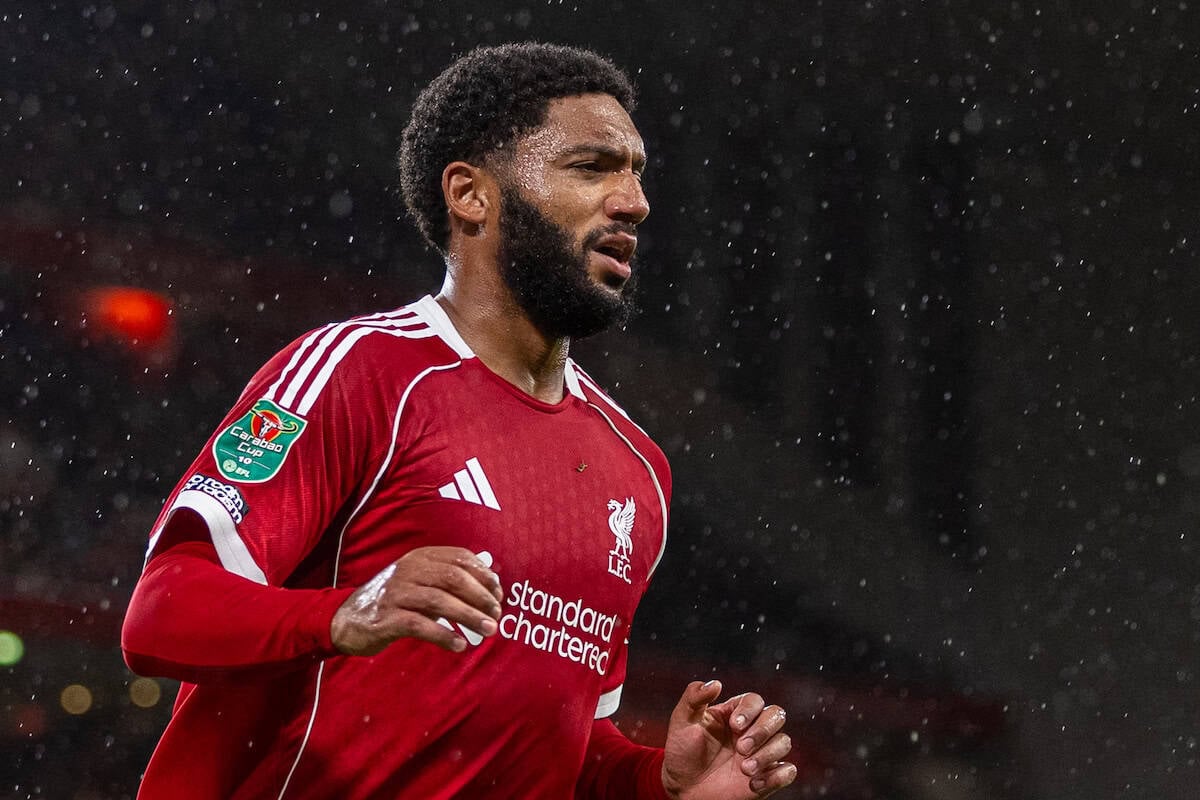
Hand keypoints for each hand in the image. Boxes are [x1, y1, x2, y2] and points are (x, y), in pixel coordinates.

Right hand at [330, 547, 502, 654]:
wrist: (345, 619)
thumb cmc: (392, 600)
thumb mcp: (417, 580)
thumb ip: (446, 580)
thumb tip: (490, 587)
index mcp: (419, 557)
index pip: (459, 557)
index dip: (483, 574)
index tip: (499, 592)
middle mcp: (408, 570)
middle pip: (453, 578)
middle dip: (480, 596)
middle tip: (496, 614)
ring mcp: (395, 593)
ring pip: (439, 601)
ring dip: (468, 616)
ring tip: (488, 630)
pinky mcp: (385, 619)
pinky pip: (420, 625)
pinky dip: (443, 635)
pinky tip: (459, 645)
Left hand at [662, 680, 795, 798]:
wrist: (684, 788)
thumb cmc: (683, 751)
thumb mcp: (682, 720)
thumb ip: (694, 697)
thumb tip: (716, 684)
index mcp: (735, 713)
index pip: (755, 700)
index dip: (749, 710)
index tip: (734, 725)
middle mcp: (752, 729)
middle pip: (777, 716)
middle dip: (762, 731)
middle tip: (741, 748)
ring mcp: (761, 752)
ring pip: (784, 742)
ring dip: (767, 755)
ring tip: (745, 769)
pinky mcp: (767, 776)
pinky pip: (788, 771)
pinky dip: (776, 776)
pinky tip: (754, 784)